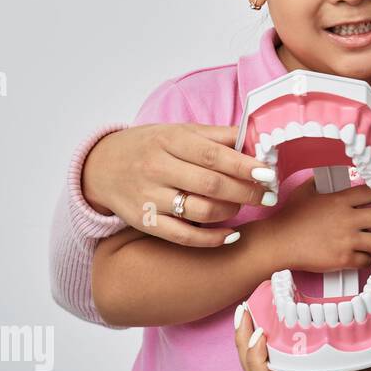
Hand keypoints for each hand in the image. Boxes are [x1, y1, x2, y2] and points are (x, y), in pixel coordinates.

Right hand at [83, 124, 271, 246]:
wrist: (100, 167)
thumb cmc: (150, 146)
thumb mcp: (180, 131)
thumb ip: (218, 136)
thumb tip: (257, 139)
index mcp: (170, 141)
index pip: (214, 155)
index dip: (245, 166)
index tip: (270, 173)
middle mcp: (157, 169)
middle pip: (211, 185)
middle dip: (247, 192)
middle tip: (268, 195)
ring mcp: (150, 198)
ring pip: (201, 211)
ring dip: (231, 211)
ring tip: (243, 206)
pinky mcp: (146, 222)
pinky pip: (184, 236)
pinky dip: (212, 238)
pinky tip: (231, 234)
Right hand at [267, 177, 370, 271]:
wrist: (278, 242)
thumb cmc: (289, 217)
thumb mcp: (305, 191)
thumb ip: (320, 182)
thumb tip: (327, 177)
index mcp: (340, 200)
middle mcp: (347, 219)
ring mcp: (346, 240)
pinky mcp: (343, 259)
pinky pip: (367, 260)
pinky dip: (365, 259)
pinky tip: (359, 256)